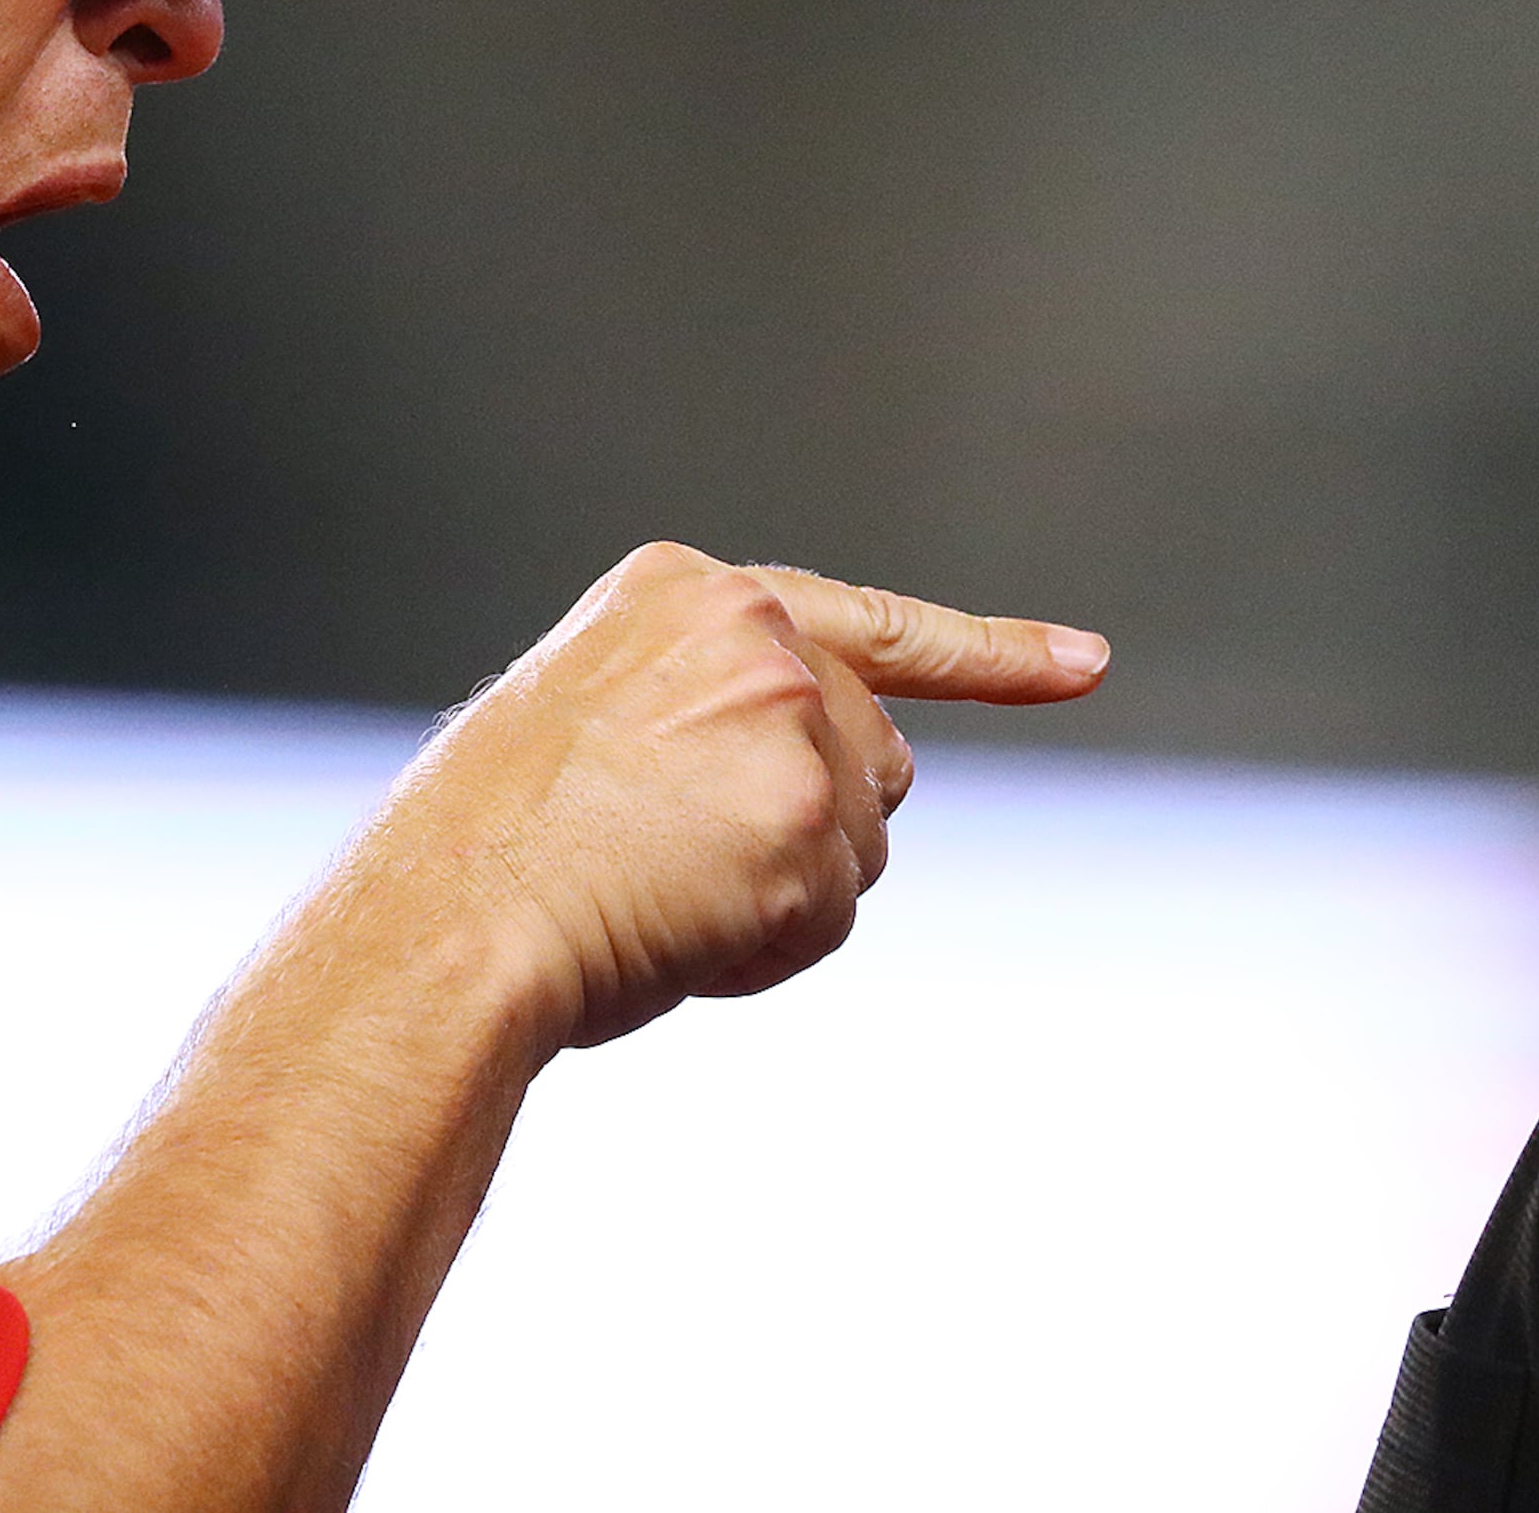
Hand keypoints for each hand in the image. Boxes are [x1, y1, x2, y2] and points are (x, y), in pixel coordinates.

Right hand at [360, 544, 1106, 1052]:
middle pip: (870, 756)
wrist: (452, 917)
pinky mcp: (813, 816)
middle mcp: (754, 632)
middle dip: (811, 827)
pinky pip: (833, 915)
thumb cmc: (486, 851)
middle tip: (672, 867)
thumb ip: (703, 720)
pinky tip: (679, 929)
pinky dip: (768, 947)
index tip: (1085, 663)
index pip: (867, 621)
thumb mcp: (587, 728)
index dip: (988, 655)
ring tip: (655, 892)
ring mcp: (791, 718)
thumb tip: (831, 804)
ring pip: (861, 841)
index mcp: (684, 593)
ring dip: (784, 891)